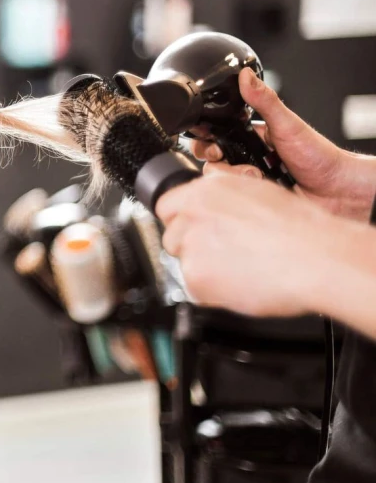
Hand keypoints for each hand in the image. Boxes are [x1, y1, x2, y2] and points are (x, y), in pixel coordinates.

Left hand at [156, 173, 364, 317]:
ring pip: (184, 263)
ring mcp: (191, 246)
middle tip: (223, 254)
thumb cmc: (299, 229)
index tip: (196, 231)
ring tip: (240, 269)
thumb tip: (213, 199)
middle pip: (172, 235)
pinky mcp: (195, 277)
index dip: (183, 221)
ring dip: (204, 269)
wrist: (316, 258)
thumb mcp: (258, 192)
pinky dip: (213, 291)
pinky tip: (240, 284)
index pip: (167, 206)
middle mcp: (192, 215)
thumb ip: (224, 196)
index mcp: (206, 190)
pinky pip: (195, 288)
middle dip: (192, 247)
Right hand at [189, 68, 375, 221]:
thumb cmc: (318, 156)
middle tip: (227, 160)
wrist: (337, 191)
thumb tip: (245, 75)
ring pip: (220, 182)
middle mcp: (246, 159)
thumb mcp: (287, 124)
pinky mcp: (254, 199)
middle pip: (211, 162)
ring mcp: (249, 180)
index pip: (215, 138)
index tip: (211, 146)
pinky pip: (233, 199)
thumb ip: (264, 100)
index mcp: (250, 138)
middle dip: (217, 162)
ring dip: (235, 178)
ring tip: (257, 176)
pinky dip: (243, 194)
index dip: (206, 142)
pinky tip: (261, 189)